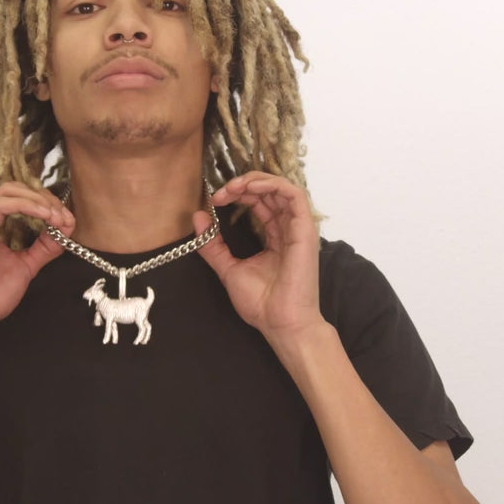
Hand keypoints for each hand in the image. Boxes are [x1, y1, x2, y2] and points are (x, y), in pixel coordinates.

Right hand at [0, 182, 75, 344]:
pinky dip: (28, 206)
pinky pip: (2, 204)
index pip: (17, 196)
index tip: (66, 219)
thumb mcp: (26, 265)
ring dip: (39, 201)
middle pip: (15, 189)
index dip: (45, 202)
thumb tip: (66, 228)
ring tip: (57, 217)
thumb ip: (44, 246)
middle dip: (45, 198)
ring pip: (9, 191)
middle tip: (64, 217)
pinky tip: (45, 216)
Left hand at [192, 171, 325, 341]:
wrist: (280, 323)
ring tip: (233, 187)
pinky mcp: (305, 230)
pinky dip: (273, 185)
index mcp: (274, 237)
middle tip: (221, 192)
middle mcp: (288, 229)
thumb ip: (212, 245)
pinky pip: (294, 195)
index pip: (259, 203)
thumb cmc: (261, 303)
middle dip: (244, 185)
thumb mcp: (227, 268)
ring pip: (282, 188)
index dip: (238, 194)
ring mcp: (298, 229)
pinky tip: (251, 189)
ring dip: (256, 181)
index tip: (215, 200)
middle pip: (270, 192)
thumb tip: (198, 217)